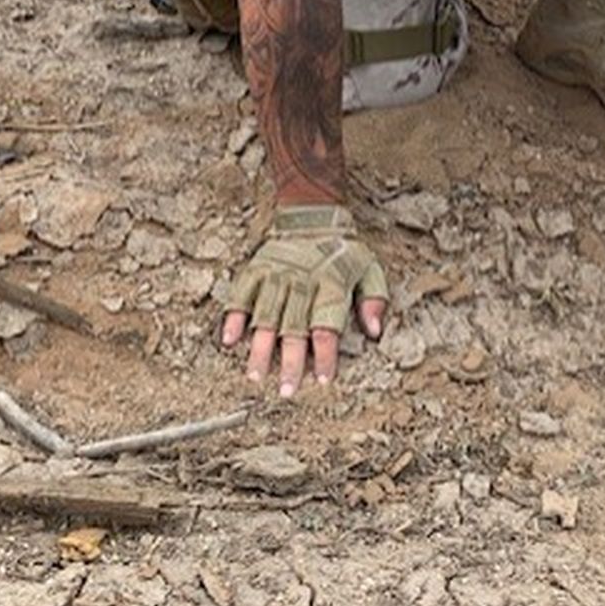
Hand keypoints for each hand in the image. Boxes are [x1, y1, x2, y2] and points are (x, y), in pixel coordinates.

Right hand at [219, 205, 388, 396]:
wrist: (313, 215)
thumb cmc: (342, 250)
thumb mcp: (369, 269)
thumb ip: (374, 300)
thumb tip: (374, 331)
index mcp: (331, 286)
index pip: (328, 327)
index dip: (326, 355)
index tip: (323, 379)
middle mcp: (302, 284)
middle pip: (295, 329)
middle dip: (291, 362)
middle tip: (286, 390)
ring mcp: (276, 277)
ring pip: (266, 318)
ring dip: (260, 348)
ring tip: (256, 376)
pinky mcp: (256, 270)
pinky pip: (242, 296)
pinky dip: (234, 317)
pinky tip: (230, 340)